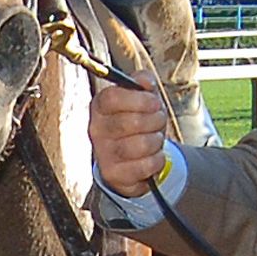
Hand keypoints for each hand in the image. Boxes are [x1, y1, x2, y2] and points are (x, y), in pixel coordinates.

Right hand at [90, 77, 169, 196]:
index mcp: (100, 107)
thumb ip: (143, 82)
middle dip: (155, 120)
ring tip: (156, 139)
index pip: (113, 97)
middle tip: (159, 120)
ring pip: (140, 145)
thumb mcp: (141, 97)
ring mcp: (103, 153)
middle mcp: (96, 130)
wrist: (130, 157)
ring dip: (156, 140)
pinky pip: (144, 166)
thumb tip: (145, 81)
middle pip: (131, 122)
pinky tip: (154, 156)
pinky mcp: (113, 174)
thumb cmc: (137, 122)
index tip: (155, 102)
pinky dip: (157, 160)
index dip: (140, 99)